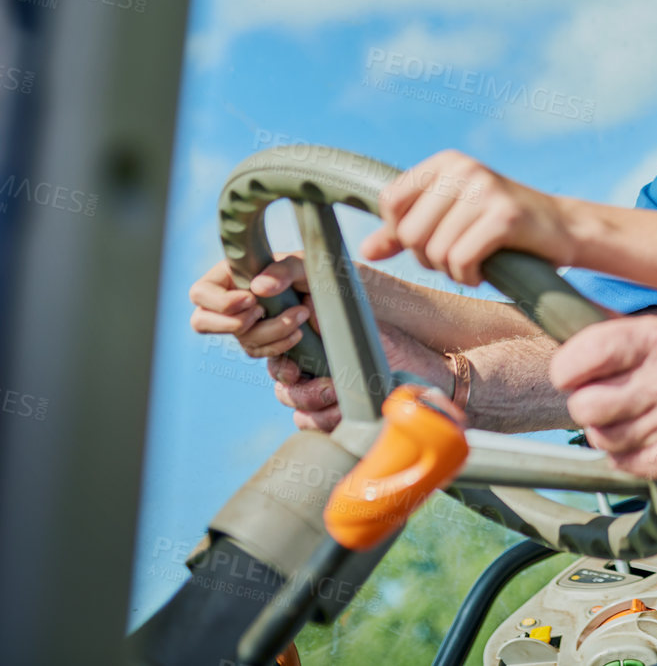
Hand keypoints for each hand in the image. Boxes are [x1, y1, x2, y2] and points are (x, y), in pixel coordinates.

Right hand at [188, 253, 315, 358]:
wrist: (335, 294)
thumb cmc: (313, 270)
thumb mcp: (302, 263)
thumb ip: (283, 269)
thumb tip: (258, 288)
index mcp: (231, 276)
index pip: (201, 293)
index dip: (220, 302)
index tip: (252, 300)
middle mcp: (232, 303)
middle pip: (203, 323)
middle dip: (234, 323)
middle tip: (262, 312)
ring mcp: (246, 325)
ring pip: (241, 341)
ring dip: (271, 332)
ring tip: (300, 314)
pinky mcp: (263, 342)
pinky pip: (259, 354)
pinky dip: (278, 351)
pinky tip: (297, 340)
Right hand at [189, 253, 449, 431]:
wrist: (420, 348)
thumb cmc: (373, 305)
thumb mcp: (331, 277)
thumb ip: (292, 270)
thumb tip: (258, 284)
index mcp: (270, 304)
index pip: (207, 304)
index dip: (217, 308)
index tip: (249, 305)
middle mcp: (279, 338)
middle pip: (242, 344)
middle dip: (270, 336)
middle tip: (300, 320)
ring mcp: (299, 372)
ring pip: (280, 387)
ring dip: (305, 379)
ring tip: (333, 368)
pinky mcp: (321, 401)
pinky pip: (304, 417)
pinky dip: (322, 409)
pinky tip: (341, 394)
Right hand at [267, 323, 449, 431]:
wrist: (429, 382)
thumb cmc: (400, 353)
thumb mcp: (372, 334)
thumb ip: (339, 324)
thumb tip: (310, 302)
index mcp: (318, 352)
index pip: (283, 360)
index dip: (282, 368)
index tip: (295, 372)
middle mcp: (316, 378)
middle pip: (286, 391)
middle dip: (306, 393)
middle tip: (332, 390)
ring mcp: (325, 404)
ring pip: (302, 415)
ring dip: (323, 413)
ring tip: (349, 405)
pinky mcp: (338, 425)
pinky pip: (320, 432)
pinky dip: (333, 427)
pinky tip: (354, 420)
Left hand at [358, 150, 579, 284]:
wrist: (563, 229)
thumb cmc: (501, 228)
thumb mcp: (450, 221)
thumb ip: (405, 233)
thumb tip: (366, 251)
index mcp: (446, 162)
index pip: (391, 203)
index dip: (404, 233)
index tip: (436, 239)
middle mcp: (464, 169)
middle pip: (409, 232)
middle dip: (430, 257)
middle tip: (459, 257)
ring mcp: (486, 190)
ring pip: (435, 251)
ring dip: (452, 270)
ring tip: (475, 262)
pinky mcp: (505, 217)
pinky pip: (460, 260)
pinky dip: (470, 276)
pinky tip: (487, 269)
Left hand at [549, 317, 656, 482]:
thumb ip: (618, 335)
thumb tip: (560, 332)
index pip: (587, 354)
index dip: (567, 367)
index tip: (570, 372)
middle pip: (584, 404)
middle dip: (584, 401)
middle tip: (601, 397)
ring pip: (599, 436)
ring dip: (605, 428)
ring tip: (630, 415)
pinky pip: (619, 462)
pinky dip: (624, 451)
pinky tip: (647, 435)